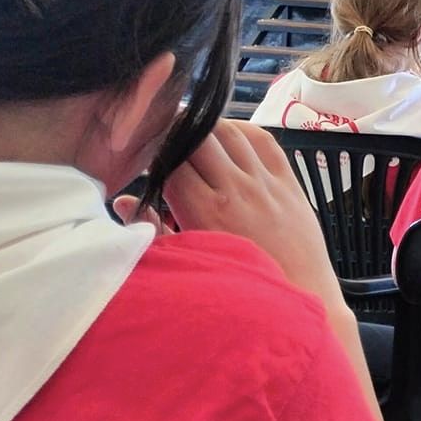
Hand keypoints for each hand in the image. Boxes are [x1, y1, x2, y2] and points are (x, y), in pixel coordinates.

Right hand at [163, 122, 345, 311]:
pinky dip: (244, 131)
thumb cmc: (238, 283)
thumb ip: (152, 229)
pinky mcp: (290, 183)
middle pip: (199, 139)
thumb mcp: (189, 260)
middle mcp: (236, 191)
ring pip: (231, 133)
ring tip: (195, 132)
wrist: (299, 293)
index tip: (150, 157)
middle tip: (168, 136)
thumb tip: (122, 202)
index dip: (156, 154)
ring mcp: (266, 184)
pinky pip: (265, 141)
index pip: (171, 163)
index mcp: (205, 211)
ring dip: (209, 127)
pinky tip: (230, 135)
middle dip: (178, 133)